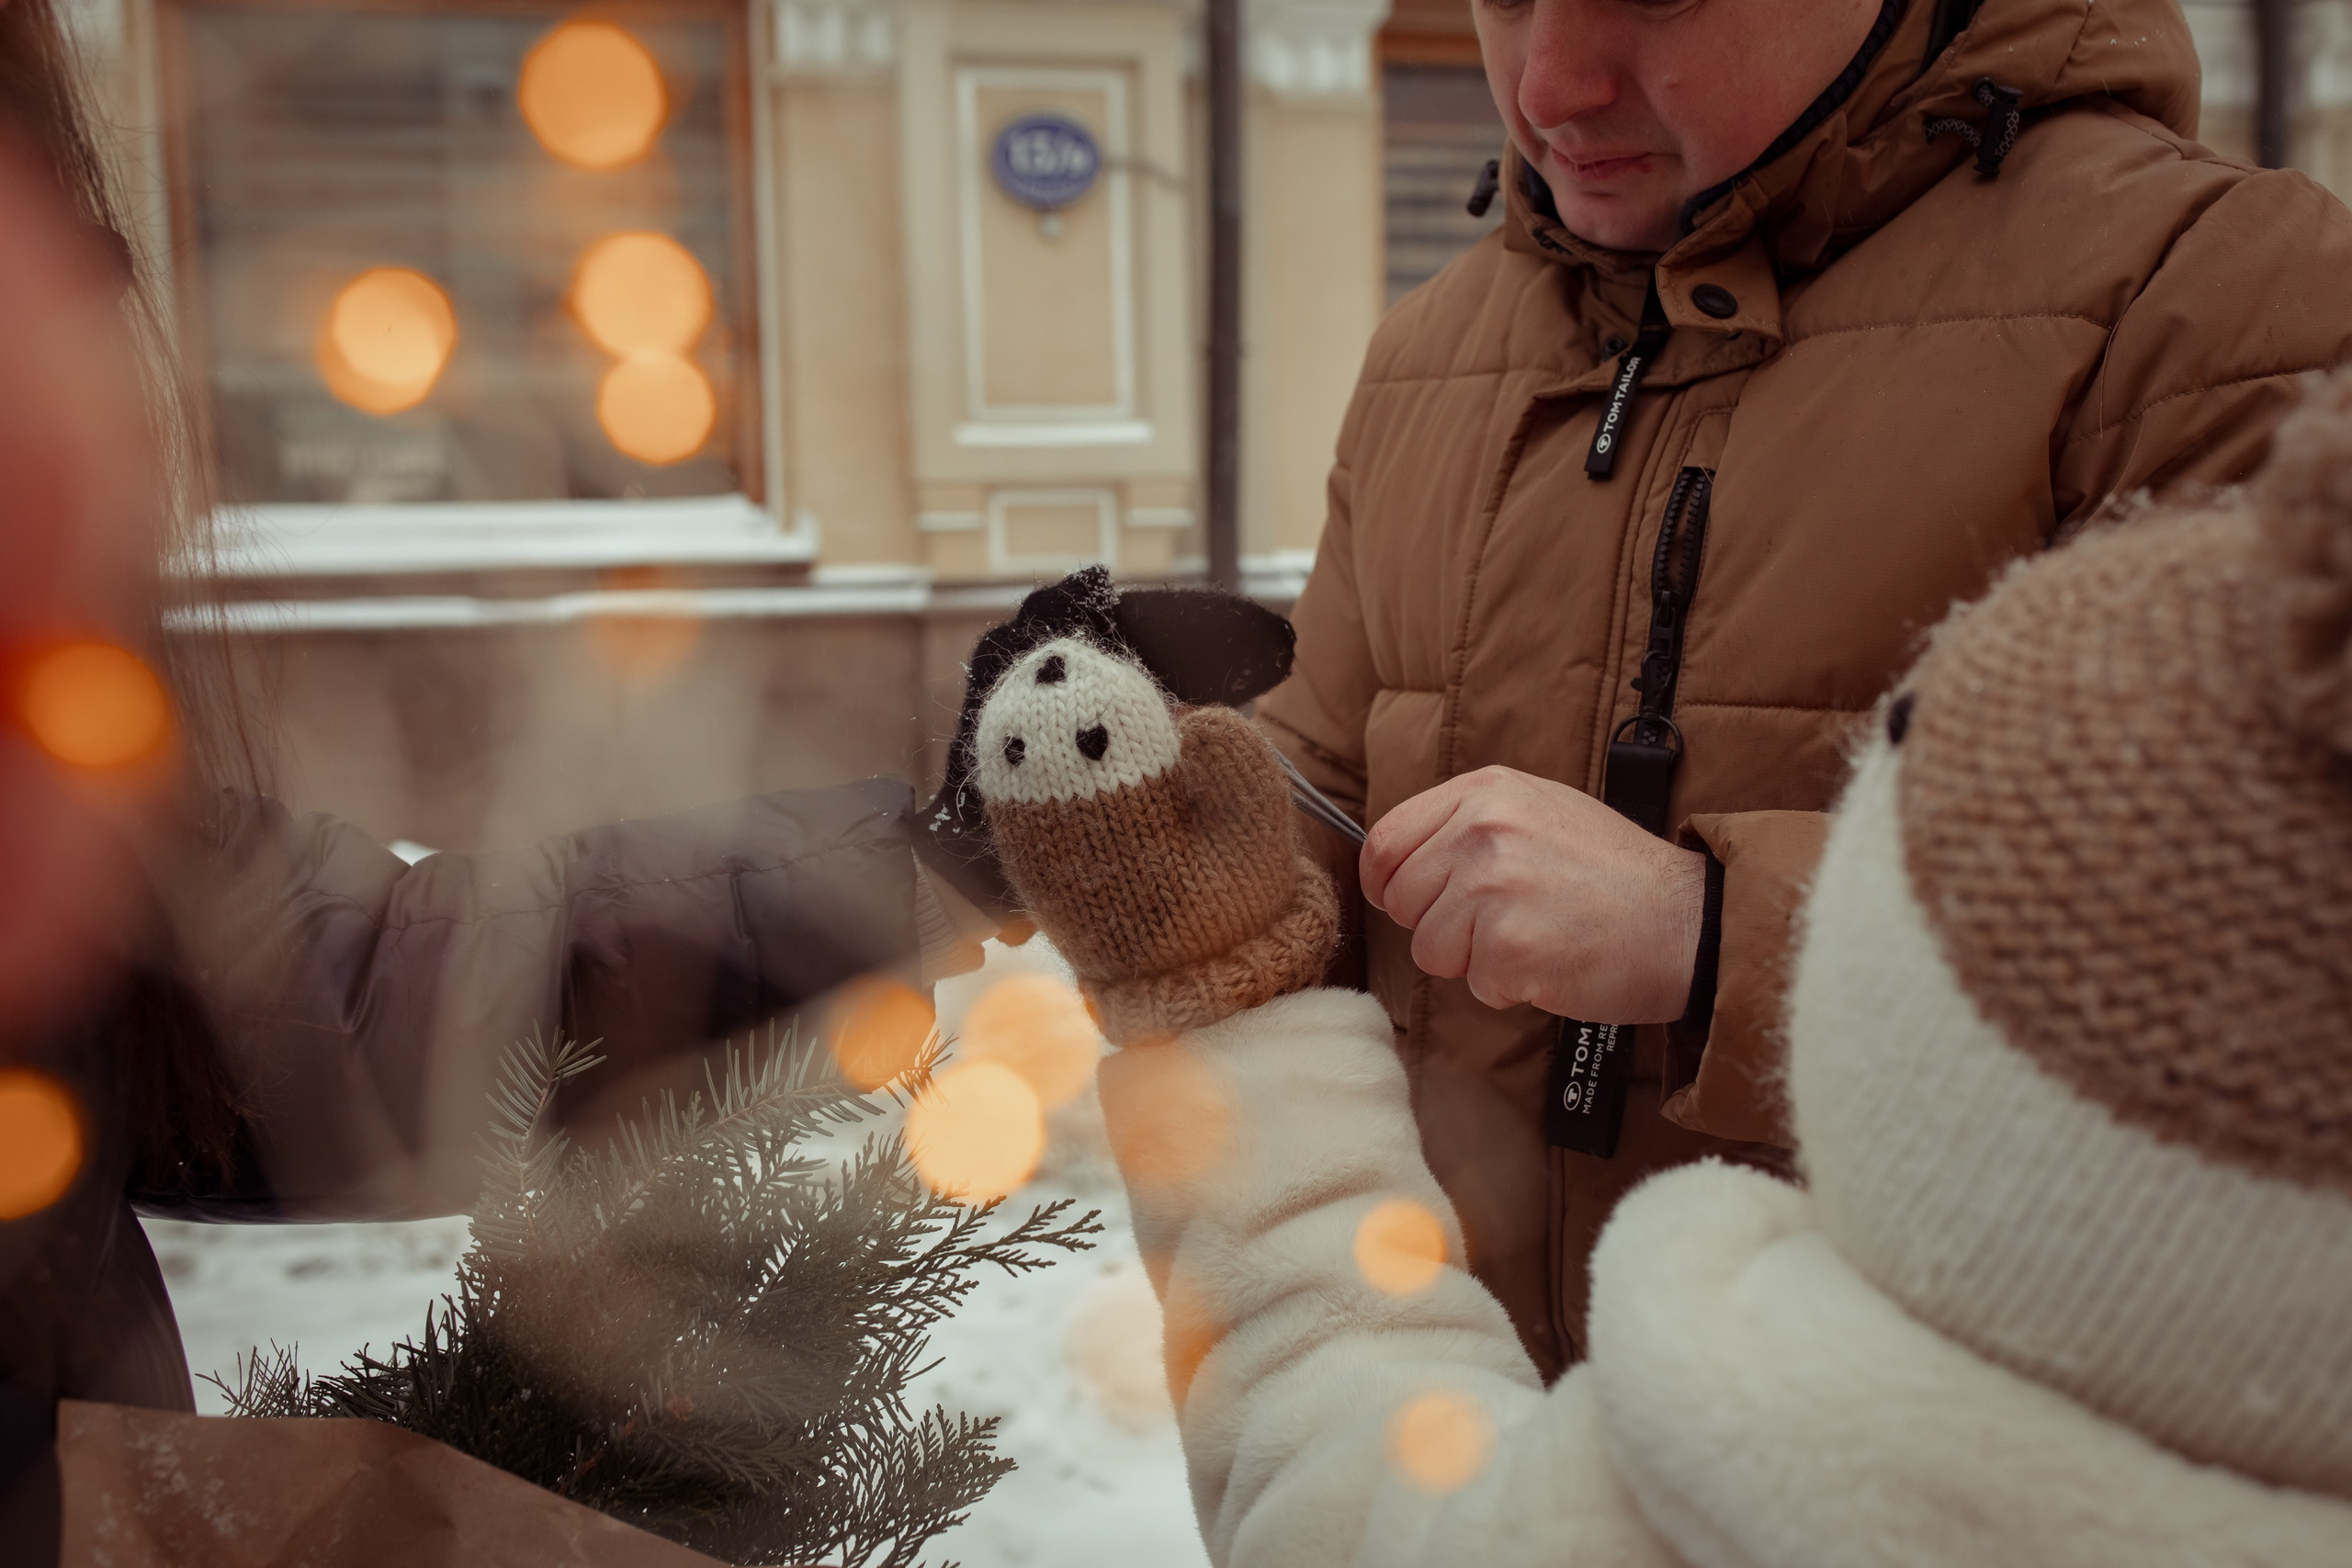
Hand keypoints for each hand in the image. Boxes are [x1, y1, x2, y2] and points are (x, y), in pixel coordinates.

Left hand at [1359, 766, 1704, 1021]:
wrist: (1687, 921)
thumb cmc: (1616, 876)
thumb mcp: (1540, 813)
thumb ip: (1469, 826)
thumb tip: (1401, 861)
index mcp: (1485, 792)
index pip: (1385, 841)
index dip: (1389, 883)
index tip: (1412, 902)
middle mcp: (1482, 830)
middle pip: (1402, 900)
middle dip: (1440, 927)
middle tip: (1503, 925)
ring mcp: (1493, 887)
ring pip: (1429, 949)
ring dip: (1474, 962)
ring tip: (1534, 940)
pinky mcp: (1508, 945)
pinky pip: (1474, 984)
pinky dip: (1509, 988)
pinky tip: (1553, 962)